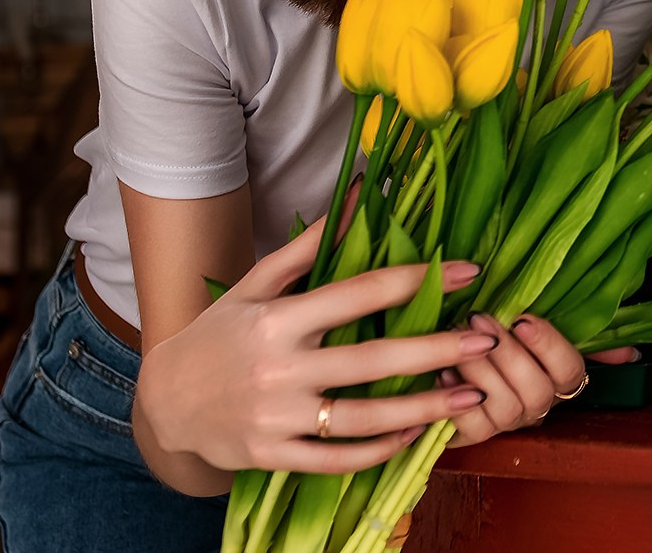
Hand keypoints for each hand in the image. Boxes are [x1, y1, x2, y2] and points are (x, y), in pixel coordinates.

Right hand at [135, 217, 501, 479]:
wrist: (164, 403)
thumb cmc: (218, 334)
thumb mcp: (256, 284)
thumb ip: (310, 245)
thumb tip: (360, 192)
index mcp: (279, 320)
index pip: (359, 293)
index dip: (417, 280)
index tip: (467, 272)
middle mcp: (280, 369)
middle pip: (372, 360)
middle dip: (436, 350)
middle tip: (487, 340)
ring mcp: (277, 418)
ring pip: (363, 418)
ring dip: (424, 408)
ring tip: (472, 396)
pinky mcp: (274, 456)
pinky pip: (338, 459)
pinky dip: (381, 450)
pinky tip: (417, 433)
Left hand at [439, 315, 639, 445]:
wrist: (459, 375)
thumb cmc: (507, 345)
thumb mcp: (541, 333)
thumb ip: (587, 338)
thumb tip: (633, 353)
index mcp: (559, 382)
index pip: (570, 371)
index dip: (549, 347)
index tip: (523, 319)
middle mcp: (537, 408)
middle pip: (536, 393)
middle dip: (507, 355)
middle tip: (479, 318)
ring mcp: (506, 425)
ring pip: (504, 410)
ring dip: (480, 372)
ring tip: (457, 339)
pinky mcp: (473, 437)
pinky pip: (471, 429)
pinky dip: (456, 400)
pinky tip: (444, 371)